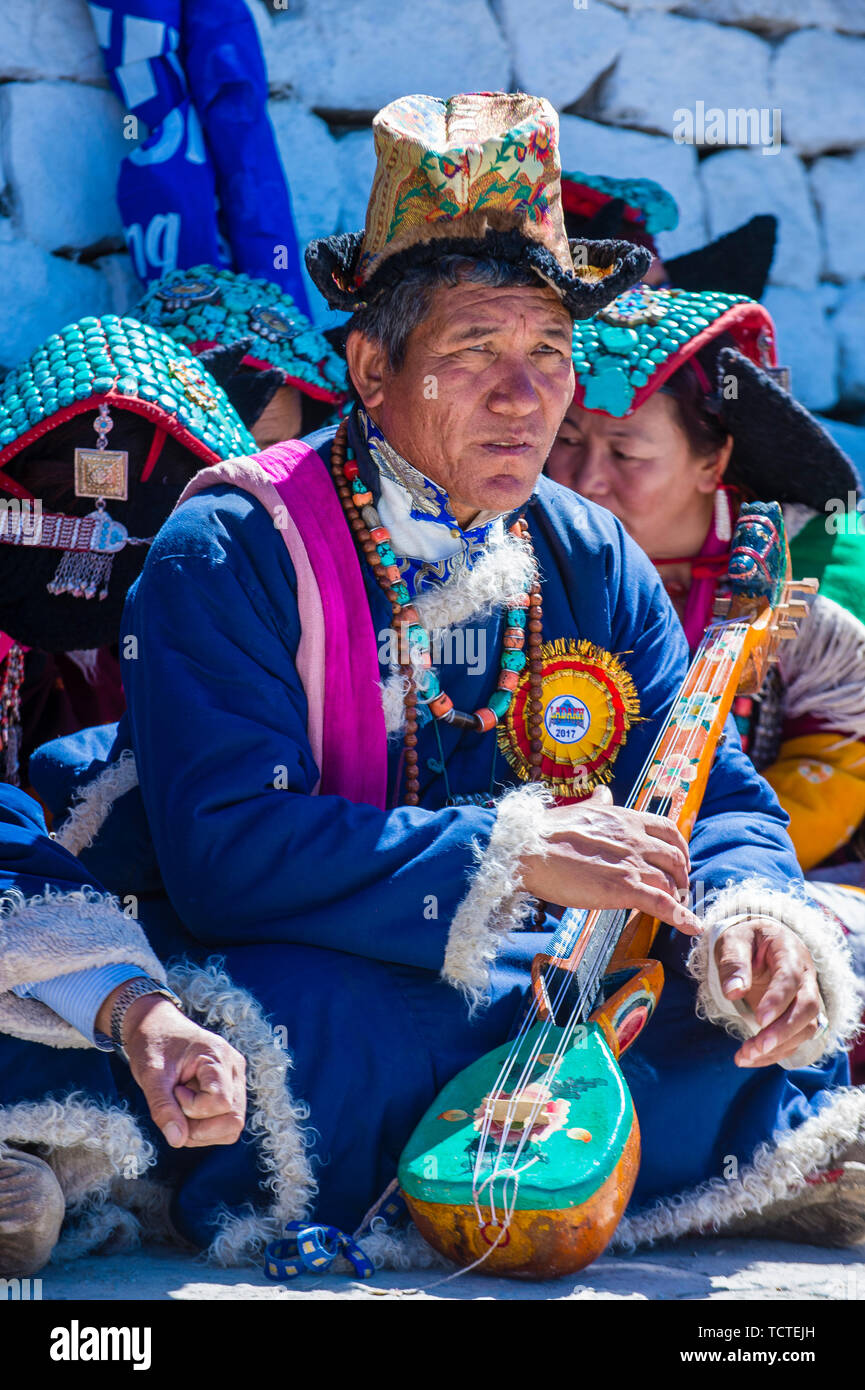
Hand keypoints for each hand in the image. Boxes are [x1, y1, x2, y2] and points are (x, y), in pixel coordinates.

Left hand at [97, 988, 246, 1147]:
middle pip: (233, 1119)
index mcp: (218, 1056)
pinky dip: (206, 1128)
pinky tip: (187, 1111)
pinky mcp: (230, 1088)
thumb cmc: (153, 1044)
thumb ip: (163, 1107)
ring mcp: (235, 1079)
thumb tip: (177, 1141)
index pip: (221, 1102)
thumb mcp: (150, 1074)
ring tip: (180, 1111)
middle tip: (175, 1111)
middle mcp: (234, 1068)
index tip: (173, 1091)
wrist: (156, 1026)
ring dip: (203, 1131)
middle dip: (200, 1128)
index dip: (192, 1108)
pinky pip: (227, 1120)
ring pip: (233, 1125)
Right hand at [519, 785, 699, 933]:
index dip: (679, 846)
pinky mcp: (624, 889)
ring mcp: (632, 864)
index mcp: (626, 819)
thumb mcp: (580, 809)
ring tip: (675, 909)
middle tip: (678, 888)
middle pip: (675, 858)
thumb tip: (604, 793)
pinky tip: (691, 927)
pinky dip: (681, 917)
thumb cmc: (547, 832)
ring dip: (677, 898)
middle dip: (681, 875)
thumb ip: (598, 803)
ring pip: (670, 883)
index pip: (668, 830)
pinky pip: (662, 904)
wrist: (529, 850)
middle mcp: (635, 839)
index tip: (678, 859)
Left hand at [715, 917, 822, 1066]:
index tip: (759, 1019)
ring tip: (745, 1056)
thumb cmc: (745, 940)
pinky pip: (795, 1039)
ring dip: (779, 1047)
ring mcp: (805, 997)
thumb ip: (733, 963)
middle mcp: (805, 976)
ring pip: (805, 1028)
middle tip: (756, 1047)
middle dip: (784, 1031)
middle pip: (807, 1008)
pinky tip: (749, 1058)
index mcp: (789, 952)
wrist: (758, 942)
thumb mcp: (733, 941)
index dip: (778, 1000)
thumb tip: (734, 991)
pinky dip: (774, 1053)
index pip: (791, 978)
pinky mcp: (797, 1016)